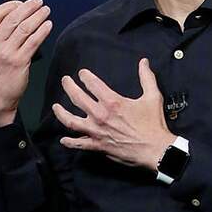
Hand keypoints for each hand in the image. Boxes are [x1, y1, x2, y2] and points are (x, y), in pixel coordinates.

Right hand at [0, 0, 52, 126]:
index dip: (10, 5)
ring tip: (45, 11)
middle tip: (39, 2)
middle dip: (28, 7)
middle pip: (12, 18)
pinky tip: (47, 25)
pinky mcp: (19, 62)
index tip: (21, 2)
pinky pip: (33, 41)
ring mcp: (5, 53)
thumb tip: (19, 14)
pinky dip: (42, 31)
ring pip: (25, 28)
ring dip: (38, 16)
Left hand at [52, 58, 174, 170]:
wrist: (155, 149)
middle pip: (77, 98)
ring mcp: (97, 131)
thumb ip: (146, 77)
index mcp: (113, 102)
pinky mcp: (98, 145)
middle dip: (69, 87)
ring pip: (71, 121)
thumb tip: (144, 62)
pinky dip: (69, 142)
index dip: (85, 76)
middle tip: (65, 81)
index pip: (92, 84)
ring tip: (55, 107)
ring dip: (61, 113)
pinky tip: (63, 140)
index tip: (82, 73)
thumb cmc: (153, 123)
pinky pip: (79, 144)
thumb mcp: (153, 97)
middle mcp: (101, 115)